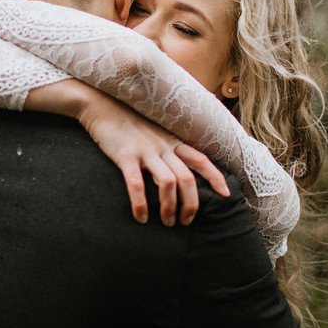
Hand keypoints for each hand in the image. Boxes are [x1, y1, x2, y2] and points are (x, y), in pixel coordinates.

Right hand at [77, 90, 229, 226]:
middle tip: (186, 222)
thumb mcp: (153, 132)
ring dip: (170, 206)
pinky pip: (136, 183)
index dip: (215, 177)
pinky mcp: (125, 155)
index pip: (201, 159)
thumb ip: (166, 147)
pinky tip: (141, 218)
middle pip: (187, 178)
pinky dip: (140, 203)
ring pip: (167, 182)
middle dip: (191, 204)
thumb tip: (177, 170)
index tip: (226, 194)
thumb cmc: (127, 121)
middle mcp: (162, 146)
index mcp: (171, 141)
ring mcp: (144, 150)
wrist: (102, 105)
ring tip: (167, 223)